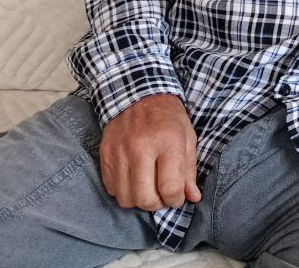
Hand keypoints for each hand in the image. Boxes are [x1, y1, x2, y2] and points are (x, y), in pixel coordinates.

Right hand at [99, 93, 202, 210]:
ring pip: (125, 198)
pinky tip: (133, 180)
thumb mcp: (187, 137)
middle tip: (163, 196)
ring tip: (148, 188)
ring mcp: (120, 151)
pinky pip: (111, 188)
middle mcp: (141, 147)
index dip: (176, 200)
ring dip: (139, 201)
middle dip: (157, 205)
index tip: (178, 196)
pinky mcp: (105, 154)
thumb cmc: (168, 116)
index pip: (170, 187)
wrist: (138, 93)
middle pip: (145, 198)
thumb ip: (189, 169)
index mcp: (167, 141)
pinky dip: (123, 191)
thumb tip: (193, 197)